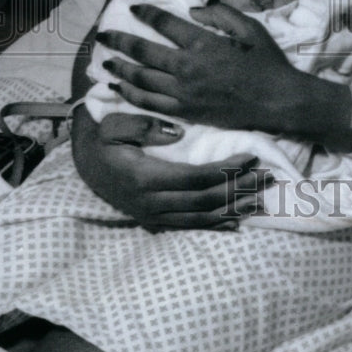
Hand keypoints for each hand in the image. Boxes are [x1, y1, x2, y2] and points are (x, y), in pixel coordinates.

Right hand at [70, 106, 265, 229]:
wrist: (84, 163)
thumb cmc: (103, 138)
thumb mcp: (116, 125)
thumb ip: (145, 126)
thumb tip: (180, 133)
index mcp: (145, 177)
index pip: (195, 178)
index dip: (225, 170)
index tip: (250, 157)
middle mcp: (151, 202)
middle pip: (205, 200)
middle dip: (239, 189)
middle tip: (268, 178)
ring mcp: (153, 215)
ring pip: (201, 217)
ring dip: (233, 209)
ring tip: (260, 201)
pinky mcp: (154, 220)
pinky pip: (189, 226)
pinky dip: (215, 225)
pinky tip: (236, 222)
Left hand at [93, 3, 303, 130]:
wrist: (277, 101)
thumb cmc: (266, 62)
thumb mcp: (249, 28)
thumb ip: (220, 14)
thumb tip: (191, 10)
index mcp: (203, 43)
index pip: (164, 23)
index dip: (145, 14)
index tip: (132, 9)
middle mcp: (188, 67)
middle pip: (143, 52)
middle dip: (119, 42)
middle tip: (102, 35)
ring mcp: (184, 92)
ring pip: (141, 79)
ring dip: (120, 69)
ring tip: (106, 63)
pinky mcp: (186, 111)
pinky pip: (150, 102)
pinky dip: (132, 94)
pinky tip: (121, 88)